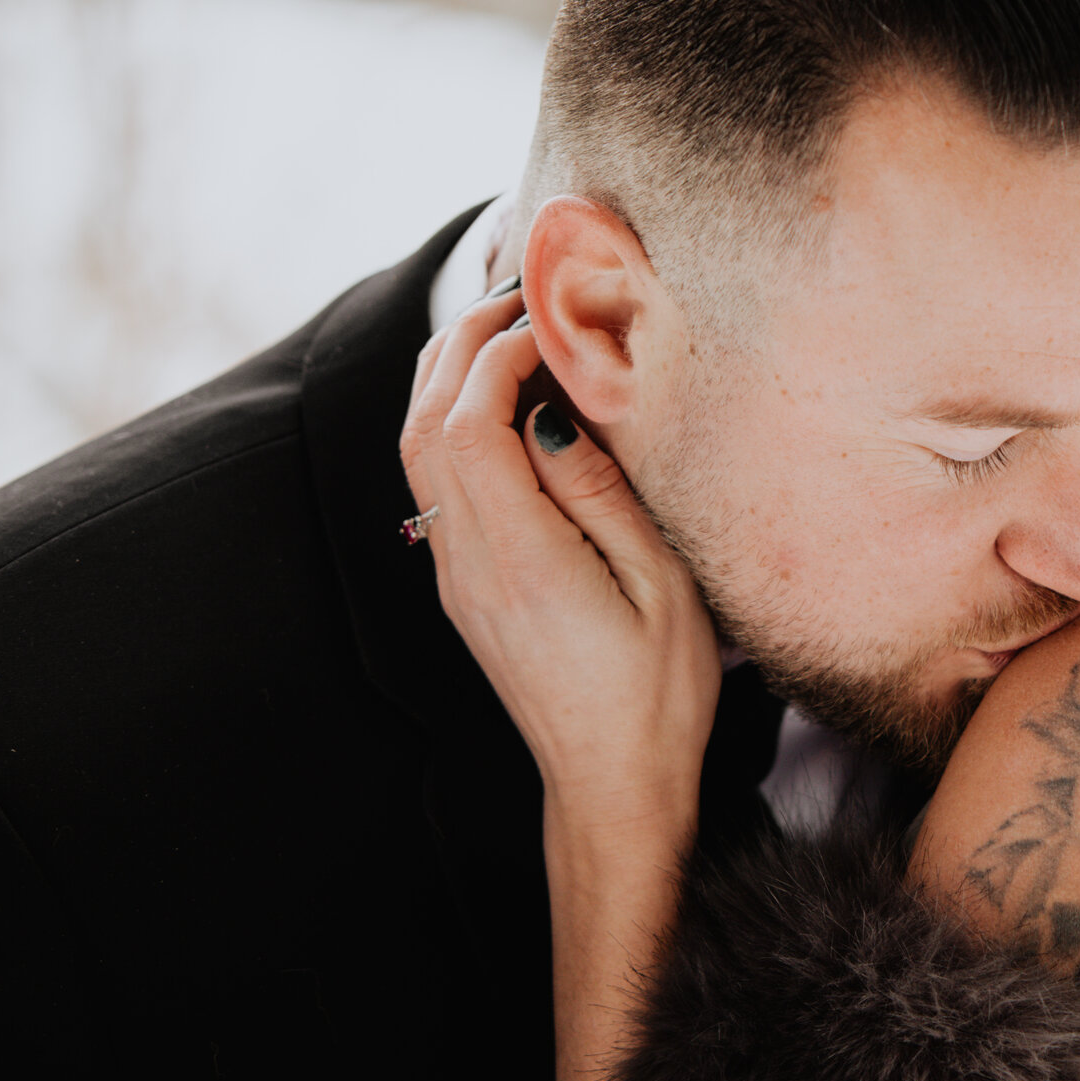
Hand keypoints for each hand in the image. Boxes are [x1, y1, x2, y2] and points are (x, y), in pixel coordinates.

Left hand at [398, 285, 719, 853]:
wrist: (613, 787)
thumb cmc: (658, 696)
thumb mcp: (662, 588)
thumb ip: (602, 494)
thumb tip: (554, 414)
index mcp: (520, 558)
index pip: (471, 421)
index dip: (499, 352)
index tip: (552, 319)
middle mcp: (468, 563)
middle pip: (425, 423)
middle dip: (462, 342)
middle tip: (519, 293)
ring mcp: (456, 578)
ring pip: (417, 451)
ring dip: (448, 377)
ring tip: (504, 329)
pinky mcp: (463, 588)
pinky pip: (435, 482)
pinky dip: (453, 420)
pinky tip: (501, 402)